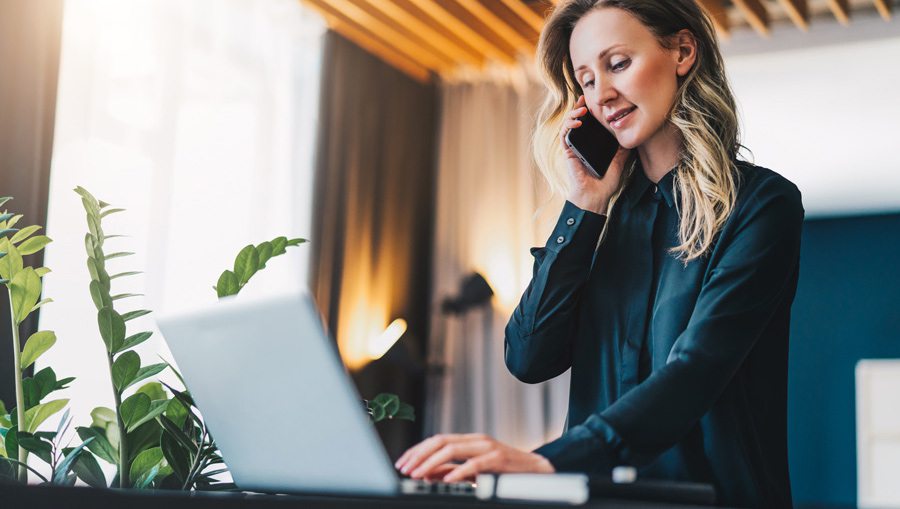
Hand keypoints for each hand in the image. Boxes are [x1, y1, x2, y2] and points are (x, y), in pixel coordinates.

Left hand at [394, 433, 554, 482]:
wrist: (540, 471)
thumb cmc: (507, 472)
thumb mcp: (475, 471)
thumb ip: (453, 470)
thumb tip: (427, 474)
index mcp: (469, 441)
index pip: (436, 440)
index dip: (417, 450)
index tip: (402, 463)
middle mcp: (476, 440)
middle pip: (440, 441)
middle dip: (419, 455)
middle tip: (404, 469)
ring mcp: (488, 447)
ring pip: (452, 449)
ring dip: (431, 463)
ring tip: (418, 474)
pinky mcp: (499, 459)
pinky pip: (475, 464)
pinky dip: (459, 472)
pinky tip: (447, 481)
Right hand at [561, 95, 630, 213]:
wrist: (595, 196)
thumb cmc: (606, 183)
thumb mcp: (619, 163)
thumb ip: (623, 150)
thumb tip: (631, 137)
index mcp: (592, 145)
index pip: (589, 124)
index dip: (589, 112)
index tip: (594, 101)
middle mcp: (581, 145)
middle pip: (576, 121)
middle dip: (578, 108)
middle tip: (584, 98)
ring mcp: (573, 148)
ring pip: (568, 125)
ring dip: (573, 114)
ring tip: (581, 109)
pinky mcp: (568, 153)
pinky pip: (565, 136)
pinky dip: (568, 127)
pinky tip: (577, 122)